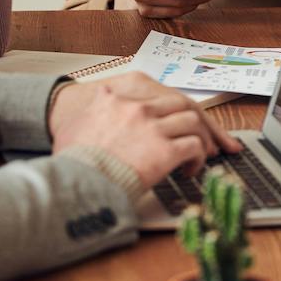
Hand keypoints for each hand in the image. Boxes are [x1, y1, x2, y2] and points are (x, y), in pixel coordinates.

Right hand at [49, 72, 241, 186]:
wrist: (73, 185)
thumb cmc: (71, 163)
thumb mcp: (74, 127)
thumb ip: (93, 112)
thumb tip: (96, 106)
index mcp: (116, 98)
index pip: (157, 96)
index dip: (175, 109)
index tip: (182, 120)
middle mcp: (137, 108)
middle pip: (182, 104)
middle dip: (200, 121)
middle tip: (209, 137)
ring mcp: (152, 127)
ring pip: (193, 122)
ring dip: (202, 139)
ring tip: (201, 154)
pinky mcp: (164, 150)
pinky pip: (194, 147)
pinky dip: (198, 158)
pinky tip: (190, 170)